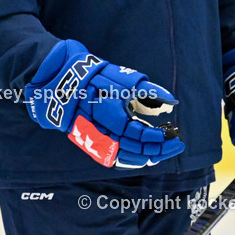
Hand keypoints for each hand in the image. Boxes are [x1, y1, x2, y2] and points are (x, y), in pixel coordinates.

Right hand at [25, 40, 184, 167]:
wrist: (59, 80)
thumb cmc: (92, 76)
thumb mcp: (120, 77)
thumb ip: (147, 90)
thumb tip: (171, 101)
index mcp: (109, 115)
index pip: (137, 135)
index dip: (156, 138)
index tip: (173, 135)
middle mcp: (100, 131)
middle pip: (133, 149)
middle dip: (156, 150)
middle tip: (175, 145)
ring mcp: (92, 138)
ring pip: (122, 156)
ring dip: (144, 157)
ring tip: (161, 153)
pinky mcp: (87, 140)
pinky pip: (111, 156)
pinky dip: (128, 158)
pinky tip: (141, 157)